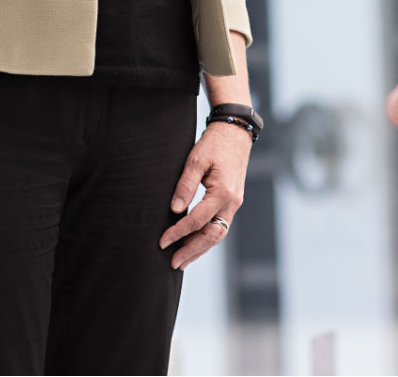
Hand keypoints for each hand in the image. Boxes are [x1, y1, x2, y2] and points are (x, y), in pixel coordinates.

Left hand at [158, 121, 251, 268]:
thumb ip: (185, 185)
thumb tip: (174, 210)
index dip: (178, 233)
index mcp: (223, 193)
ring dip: (200, 249)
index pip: (197, 220)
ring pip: (218, 234)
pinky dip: (207, 238)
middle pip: (212, 235)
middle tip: (173, 264)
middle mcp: (232, 203)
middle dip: (192, 251)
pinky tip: (194, 244)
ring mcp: (234, 204)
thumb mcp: (195, 160)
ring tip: (182, 261)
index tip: (162, 242)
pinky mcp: (232, 202)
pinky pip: (220, 226)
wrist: (235, 133)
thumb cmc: (213, 144)